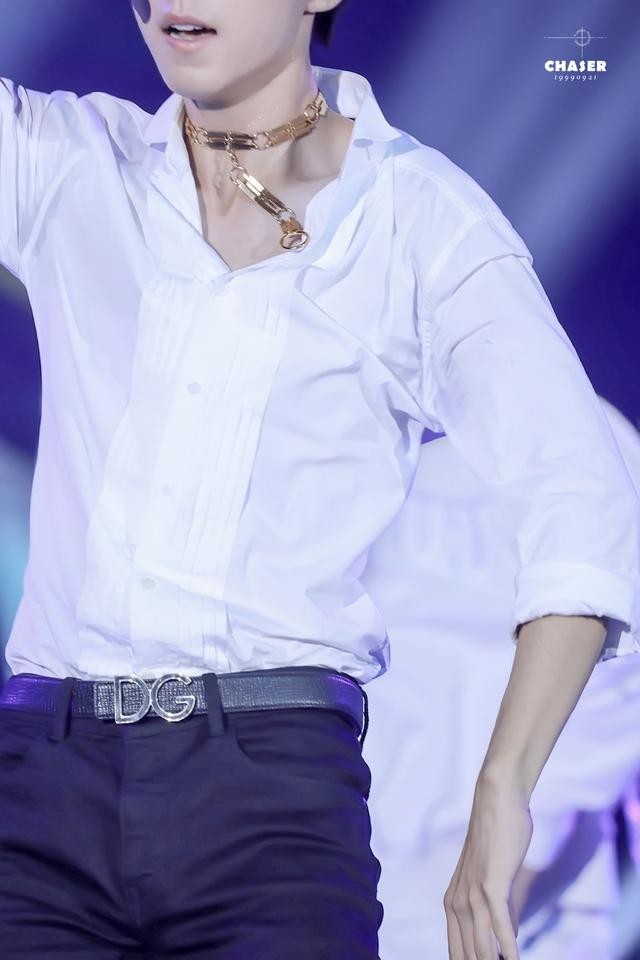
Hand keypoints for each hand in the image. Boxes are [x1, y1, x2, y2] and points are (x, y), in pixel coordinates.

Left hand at [443, 773, 532, 959]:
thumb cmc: (497, 837)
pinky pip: (500, 923)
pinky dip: (508, 946)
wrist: (496, 799)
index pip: (457, 952)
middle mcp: (457, 902)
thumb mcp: (492, 880)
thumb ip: (497, 910)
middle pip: (467, 953)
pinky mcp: (492, 884)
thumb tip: (507, 937)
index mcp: (453, 903)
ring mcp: (473, 893)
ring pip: (482, 944)